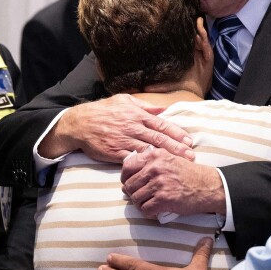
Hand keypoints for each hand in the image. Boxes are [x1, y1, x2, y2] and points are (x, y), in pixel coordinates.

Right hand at [39, 94, 194, 162]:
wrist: (80, 123)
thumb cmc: (103, 111)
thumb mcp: (123, 100)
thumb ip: (144, 105)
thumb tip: (162, 108)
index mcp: (137, 114)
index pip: (161, 124)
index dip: (176, 133)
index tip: (189, 140)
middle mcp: (133, 127)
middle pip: (159, 139)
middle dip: (177, 147)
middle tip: (191, 155)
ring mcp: (124, 140)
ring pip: (149, 150)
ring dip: (165, 157)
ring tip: (179, 163)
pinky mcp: (115, 152)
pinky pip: (133, 159)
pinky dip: (145, 164)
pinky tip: (156, 168)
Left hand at [121, 146, 224, 217]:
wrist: (209, 186)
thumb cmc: (189, 174)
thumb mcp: (170, 158)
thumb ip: (151, 161)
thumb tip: (130, 170)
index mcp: (155, 156)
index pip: (127, 166)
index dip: (125, 178)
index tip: (129, 183)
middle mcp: (155, 168)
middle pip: (129, 185)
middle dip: (132, 194)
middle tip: (139, 197)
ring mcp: (159, 183)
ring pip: (136, 198)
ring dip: (140, 204)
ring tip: (148, 204)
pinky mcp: (164, 199)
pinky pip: (145, 209)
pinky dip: (148, 212)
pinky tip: (154, 210)